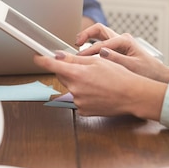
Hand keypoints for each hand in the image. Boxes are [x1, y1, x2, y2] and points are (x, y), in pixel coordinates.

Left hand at [33, 52, 166, 119]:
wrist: (132, 96)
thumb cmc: (119, 76)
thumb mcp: (98, 62)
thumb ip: (75, 59)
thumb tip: (58, 56)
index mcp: (77, 74)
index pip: (52, 66)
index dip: (42, 60)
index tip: (37, 57)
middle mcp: (75, 89)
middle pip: (63, 77)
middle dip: (69, 71)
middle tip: (86, 69)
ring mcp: (79, 102)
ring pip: (72, 89)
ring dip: (79, 84)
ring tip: (98, 83)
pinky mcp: (84, 111)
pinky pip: (79, 100)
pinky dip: (85, 96)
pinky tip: (98, 93)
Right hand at [75, 24, 168, 83]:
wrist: (158, 76)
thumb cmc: (149, 72)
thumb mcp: (132, 66)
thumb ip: (116, 59)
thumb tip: (102, 52)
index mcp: (125, 41)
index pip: (102, 43)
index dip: (89, 51)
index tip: (80, 58)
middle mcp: (122, 39)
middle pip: (99, 30)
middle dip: (86, 34)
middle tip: (76, 43)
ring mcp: (120, 43)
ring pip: (100, 35)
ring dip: (89, 38)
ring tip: (78, 45)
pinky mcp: (118, 49)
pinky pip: (103, 44)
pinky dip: (93, 46)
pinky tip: (88, 55)